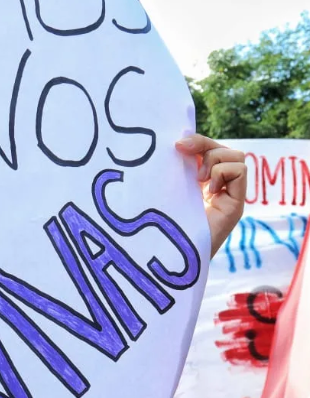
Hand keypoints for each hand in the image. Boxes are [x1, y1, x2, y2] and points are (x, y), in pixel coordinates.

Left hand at [175, 134, 245, 255]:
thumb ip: (171, 172)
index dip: (196, 141)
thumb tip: (174, 144)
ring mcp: (227, 196)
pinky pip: (240, 170)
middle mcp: (214, 188)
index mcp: (196, 182)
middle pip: (222, 148)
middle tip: (182, 153)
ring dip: (215, 159)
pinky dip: (223, 172)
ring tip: (199, 179)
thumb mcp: (163, 191)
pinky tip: (210, 190)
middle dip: (204, 145)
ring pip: (236, 156)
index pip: (206, 150)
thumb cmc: (158, 225)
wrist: (167, 257)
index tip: (176, 144)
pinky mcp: (235, 205)